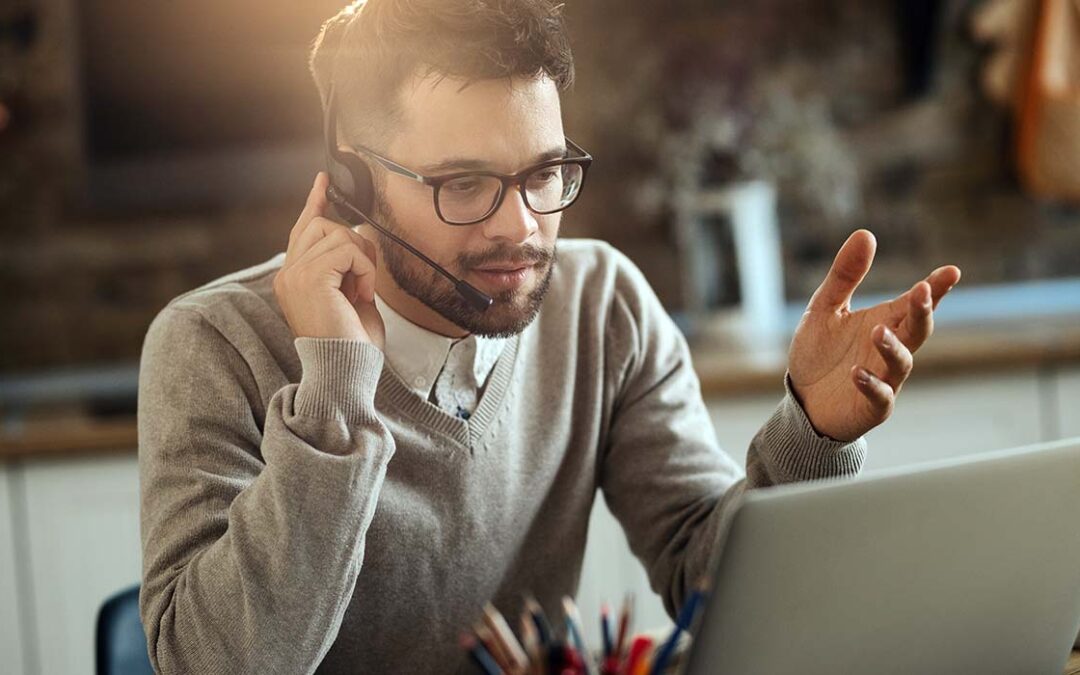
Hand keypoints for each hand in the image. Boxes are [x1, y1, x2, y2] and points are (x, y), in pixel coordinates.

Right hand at [273, 172, 384, 348]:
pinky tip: (362, 294)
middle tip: (362, 281)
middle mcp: (288, 274)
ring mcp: (295, 274)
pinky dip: (364, 269)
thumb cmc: (351, 343)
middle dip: (354, 245)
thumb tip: (361, 234)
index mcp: (294, 279)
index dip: (314, 203)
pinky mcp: (309, 276)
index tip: (323, 180)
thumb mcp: (353, 296)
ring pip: (337, 233)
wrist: (347, 370)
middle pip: (324, 225)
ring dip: (361, 260)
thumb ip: (350, 265)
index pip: (302, 230)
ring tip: (360, 291)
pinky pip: (347, 249)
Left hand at [788, 230, 960, 441]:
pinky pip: (879, 396)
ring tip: (877, 331)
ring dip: (893, 347)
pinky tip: (856, 373)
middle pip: (917, 330)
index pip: (915, 303)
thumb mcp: (825, 308)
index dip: (936, 288)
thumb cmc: (819, 353)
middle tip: (922, 292)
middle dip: (923, 312)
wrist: (803, 401)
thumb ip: (845, 276)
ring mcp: (885, 379)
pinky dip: (871, 384)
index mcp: (885, 322)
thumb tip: (866, 233)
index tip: (952, 272)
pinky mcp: (871, 407)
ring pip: (902, 362)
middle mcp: (891, 349)